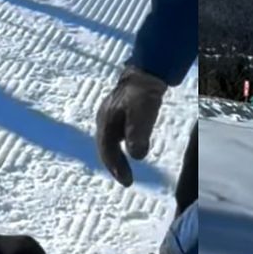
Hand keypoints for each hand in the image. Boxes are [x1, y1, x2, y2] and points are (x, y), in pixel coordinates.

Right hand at [96, 66, 167, 186]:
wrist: (147, 70)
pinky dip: (123, 147)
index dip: (116, 168)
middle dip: (115, 166)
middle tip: (127, 181)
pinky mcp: (120, 114)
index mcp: (105, 120)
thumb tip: (137, 156)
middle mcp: (105, 119)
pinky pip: (119, 135)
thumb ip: (138, 134)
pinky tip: (133, 150)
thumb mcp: (142, 113)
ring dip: (118, 157)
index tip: (127, 182)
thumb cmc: (143, 92)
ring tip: (127, 171)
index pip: (107, 150)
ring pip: (112, 143)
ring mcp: (111, 116)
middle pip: (107, 148)